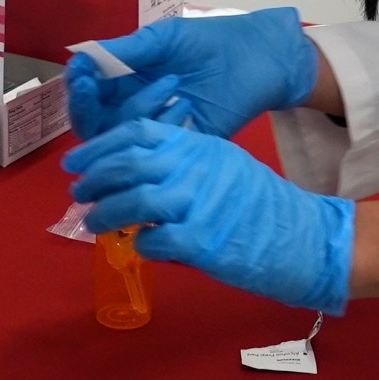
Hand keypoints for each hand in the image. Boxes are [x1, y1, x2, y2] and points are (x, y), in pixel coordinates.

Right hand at [62, 7, 317, 140]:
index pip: (87, 93)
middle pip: (93, 123)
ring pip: (121, 138)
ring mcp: (156, 129)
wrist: (259, 58)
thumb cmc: (210, 41)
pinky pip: (156, 150)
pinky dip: (166, 128)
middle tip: (94, 87)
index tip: (80, 73)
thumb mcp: (165, 38)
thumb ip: (126, 50)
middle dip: (87, 108)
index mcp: (124, 80)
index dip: (77, 87)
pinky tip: (187, 106)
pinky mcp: (180, 145)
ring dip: (138, 111)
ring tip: (174, 83)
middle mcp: (133, 108)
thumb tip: (81, 56)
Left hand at [65, 118, 354, 314]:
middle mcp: (195, 167)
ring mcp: (198, 203)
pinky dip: (140, 245)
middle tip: (77, 193)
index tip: (76, 160)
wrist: (302, 236)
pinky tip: (138, 247)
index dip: (100, 146)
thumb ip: (183, 161)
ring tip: (94, 224)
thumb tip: (138, 173)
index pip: (137, 132)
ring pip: (133, 203)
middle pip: (128, 164)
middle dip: (94, 179)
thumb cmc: (260, 204)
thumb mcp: (223, 164)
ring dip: (106, 215)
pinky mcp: (202, 241)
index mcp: (198, 145)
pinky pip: (154, 241)